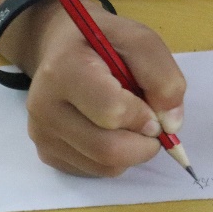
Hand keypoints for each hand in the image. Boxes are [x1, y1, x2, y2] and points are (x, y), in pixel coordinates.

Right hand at [18, 0, 186, 175]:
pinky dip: (115, 159)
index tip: (153, 108)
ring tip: (130, 123)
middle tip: (153, 126)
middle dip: (144, 144)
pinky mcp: (46, 153)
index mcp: (64, 69)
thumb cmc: (102, 42)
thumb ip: (163, 76)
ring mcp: (42, 134)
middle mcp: (44, 107)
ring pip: (104, 167)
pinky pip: (94, 171)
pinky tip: (111, 131)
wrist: (60, 49)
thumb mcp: (139, 40)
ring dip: (132, 152)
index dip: (144, 116)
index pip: (112, 112)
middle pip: (107, 150)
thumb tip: (171, 124)